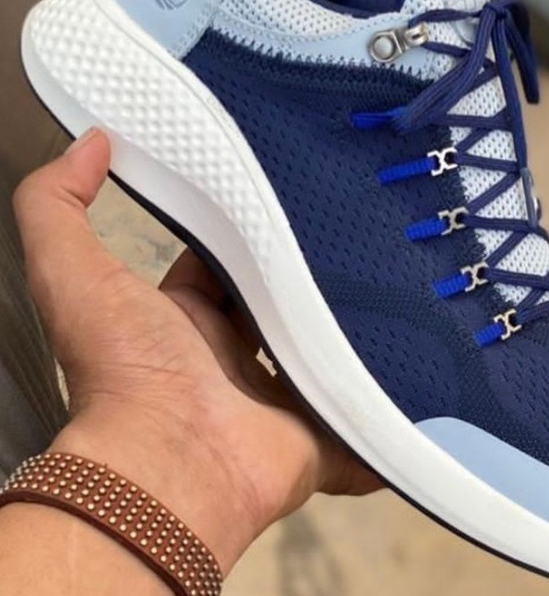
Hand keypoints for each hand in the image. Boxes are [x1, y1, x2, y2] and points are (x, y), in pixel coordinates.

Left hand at [12, 128, 379, 572]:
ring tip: (406, 276)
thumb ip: (57, 207)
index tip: (289, 195)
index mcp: (190, 321)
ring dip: (358, 325)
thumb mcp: (75, 277)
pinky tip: (428, 354)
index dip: (252, 232)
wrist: (173, 470)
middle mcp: (238, 358)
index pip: (228, 263)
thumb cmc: (128, 373)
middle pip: (287, 302)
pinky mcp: (326, 432)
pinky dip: (393, 393)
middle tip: (362, 228)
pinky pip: (368, 411)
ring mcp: (287, 396)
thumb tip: (94, 142)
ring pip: (333, 349)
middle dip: (316, 272)